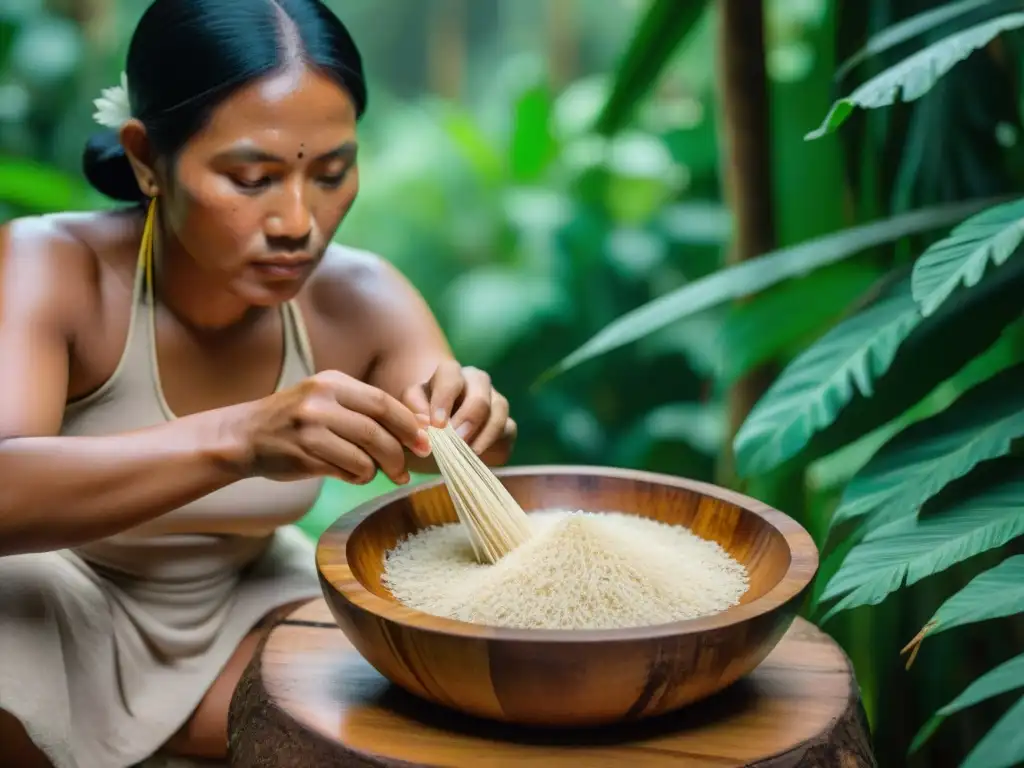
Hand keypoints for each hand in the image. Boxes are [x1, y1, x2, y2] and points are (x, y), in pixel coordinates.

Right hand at [228, 370, 430, 483]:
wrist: (243, 436)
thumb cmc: (294, 421)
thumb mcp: (324, 400)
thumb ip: (362, 410)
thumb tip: (415, 432)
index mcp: (332, 382)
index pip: (383, 402)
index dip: (409, 424)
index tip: (424, 442)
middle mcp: (321, 400)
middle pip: (378, 429)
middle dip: (400, 452)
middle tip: (408, 468)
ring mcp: (310, 427)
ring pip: (365, 453)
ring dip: (379, 469)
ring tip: (377, 474)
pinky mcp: (303, 454)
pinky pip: (347, 469)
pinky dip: (357, 476)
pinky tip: (350, 474)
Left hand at [401, 360, 515, 459]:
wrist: (437, 452)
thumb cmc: (421, 428)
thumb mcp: (409, 419)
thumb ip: (413, 416)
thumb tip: (426, 422)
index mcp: (449, 375)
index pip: (450, 375)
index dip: (444, 398)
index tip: (437, 425)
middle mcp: (475, 382)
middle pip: (480, 389)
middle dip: (469, 416)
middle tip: (456, 439)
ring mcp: (495, 401)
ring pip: (499, 407)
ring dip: (485, 431)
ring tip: (469, 451)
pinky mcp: (507, 424)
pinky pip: (508, 429)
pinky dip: (494, 443)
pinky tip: (479, 457)